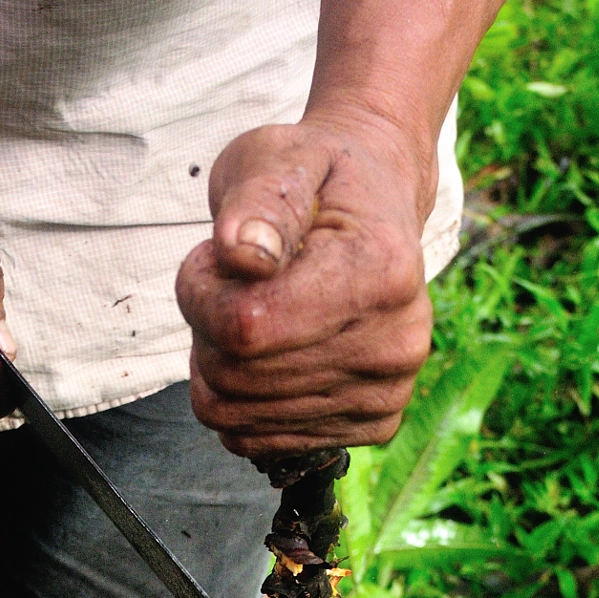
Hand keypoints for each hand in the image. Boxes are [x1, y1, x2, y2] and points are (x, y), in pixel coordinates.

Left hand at [175, 109, 434, 459]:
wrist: (378, 200)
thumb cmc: (319, 177)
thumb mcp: (280, 158)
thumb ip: (258, 201)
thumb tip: (242, 254)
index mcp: (382, 271)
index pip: (247, 327)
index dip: (201, 295)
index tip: (214, 256)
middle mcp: (397, 343)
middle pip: (236, 378)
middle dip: (208, 327)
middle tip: (234, 281)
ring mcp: (387, 391)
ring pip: (235, 416)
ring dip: (217, 364)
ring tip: (250, 311)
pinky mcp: (371, 424)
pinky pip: (257, 440)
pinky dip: (238, 400)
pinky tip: (266, 353)